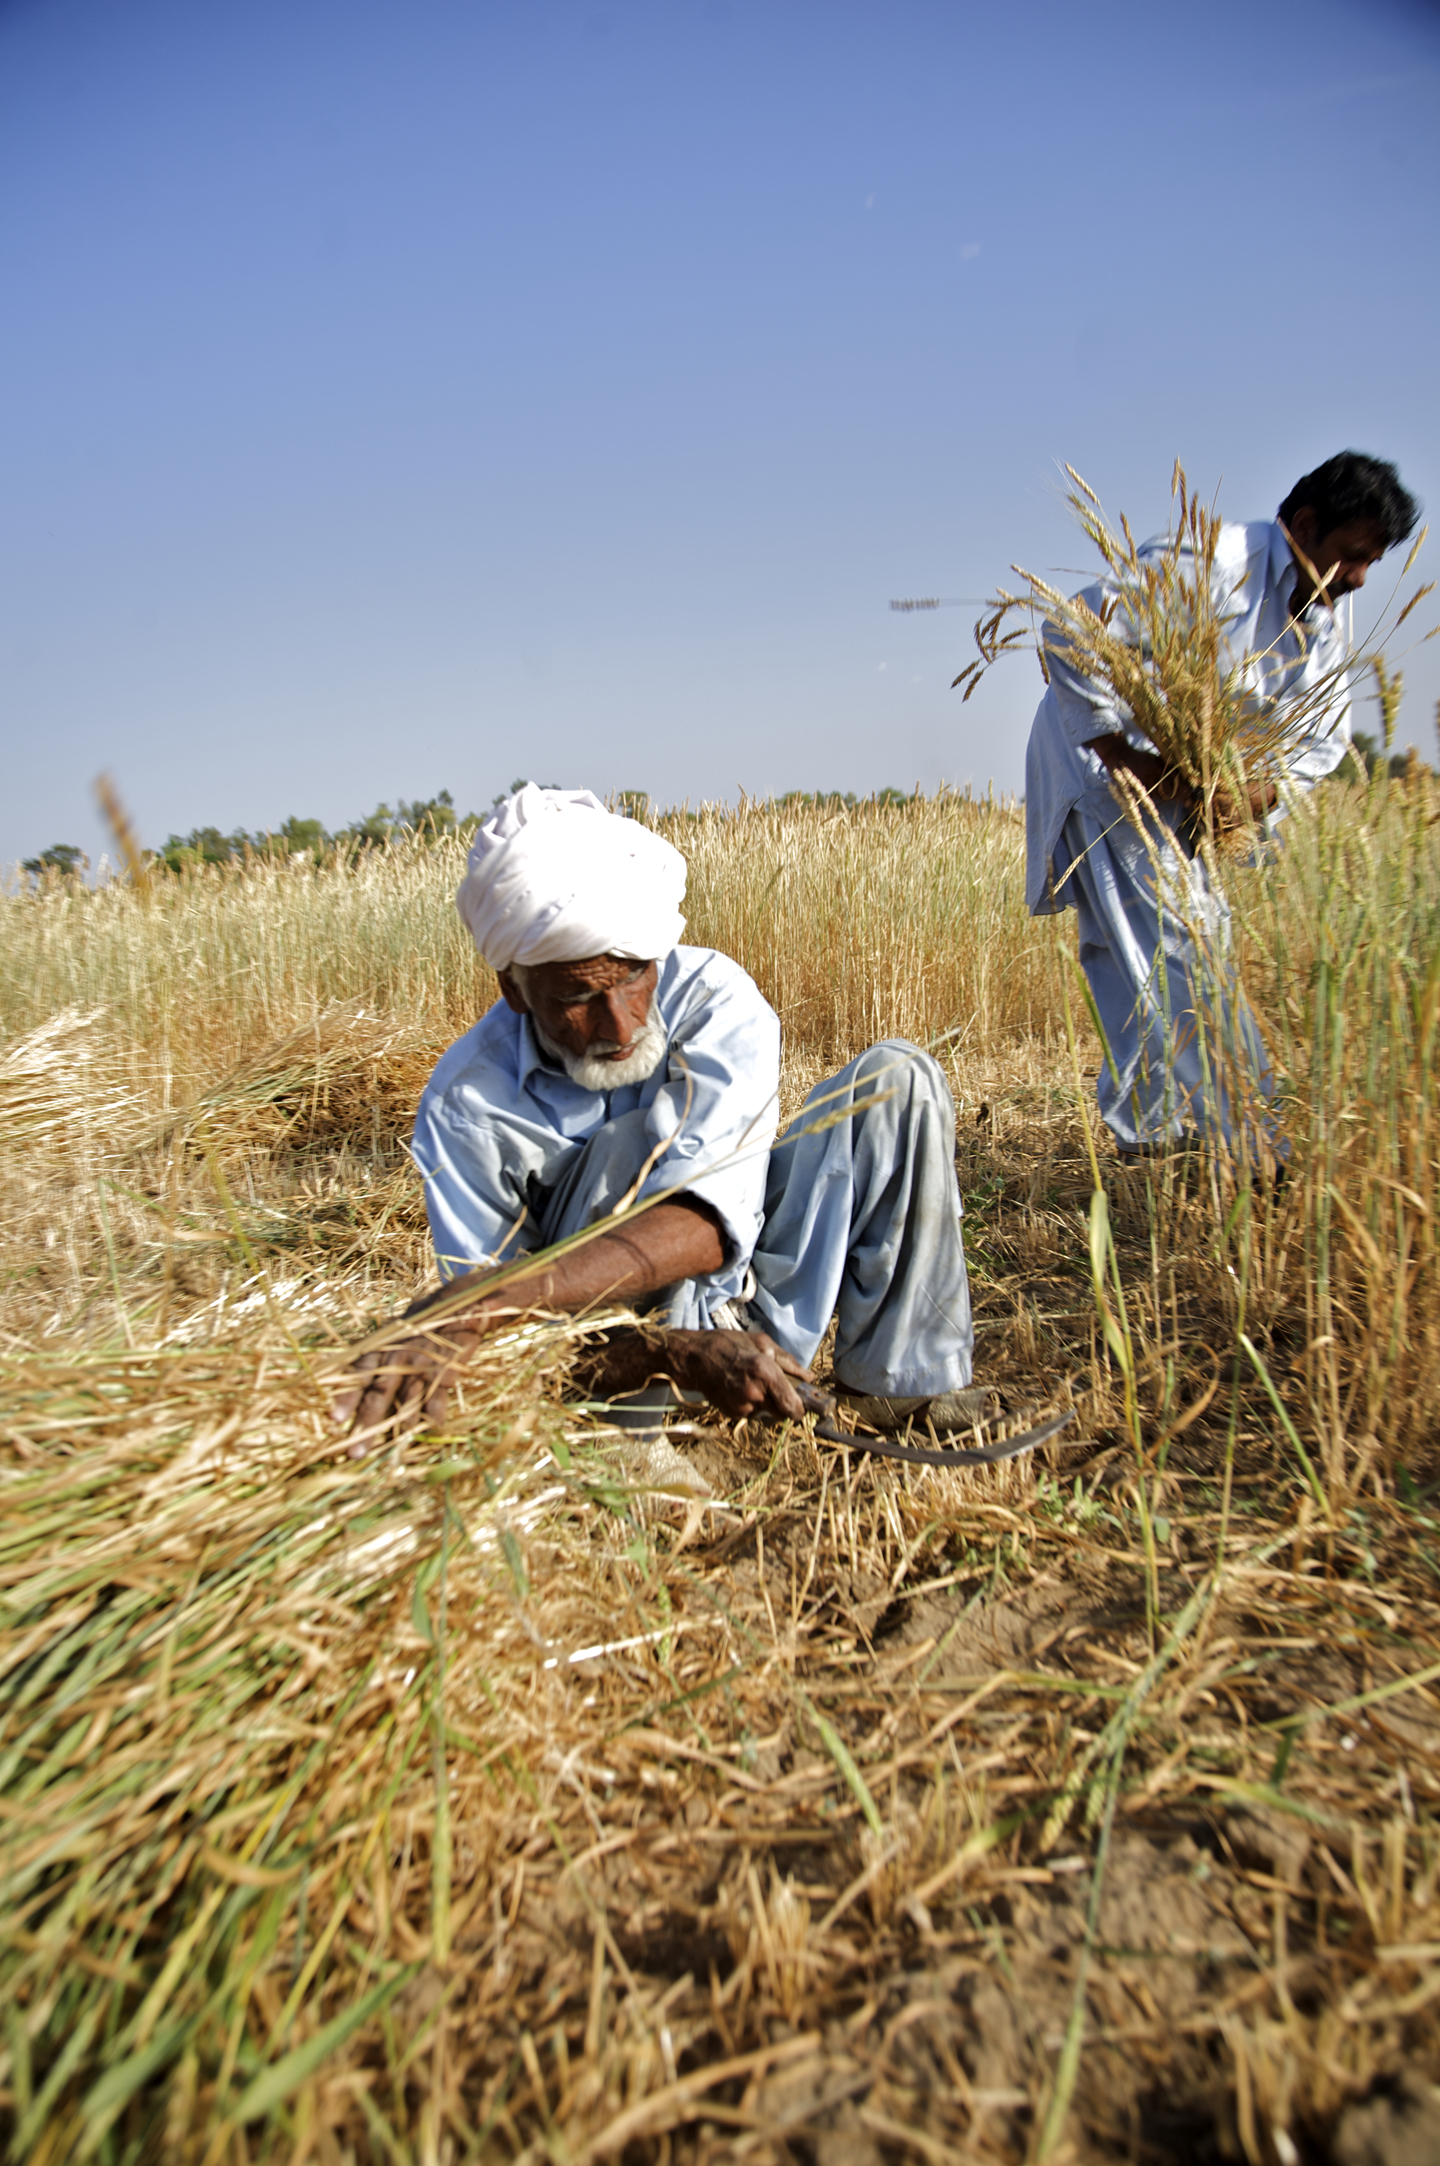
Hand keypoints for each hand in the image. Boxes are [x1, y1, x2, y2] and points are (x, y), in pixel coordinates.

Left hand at [333, 1310, 484, 1452]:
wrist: (456, 1307)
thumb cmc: (417, 1326)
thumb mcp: (390, 1336)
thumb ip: (374, 1360)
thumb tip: (349, 1384)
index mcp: (380, 1350)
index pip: (358, 1376)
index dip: (347, 1398)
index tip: (335, 1420)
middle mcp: (396, 1357)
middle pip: (379, 1394)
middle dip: (367, 1424)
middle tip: (356, 1451)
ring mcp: (421, 1363)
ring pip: (407, 1398)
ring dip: (400, 1423)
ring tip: (392, 1446)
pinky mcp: (444, 1367)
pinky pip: (437, 1392)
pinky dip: (434, 1410)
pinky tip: (432, 1425)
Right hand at [673, 1329, 813, 1421]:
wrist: (695, 1358)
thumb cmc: (729, 1345)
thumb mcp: (762, 1342)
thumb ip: (788, 1362)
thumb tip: (809, 1377)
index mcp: (765, 1372)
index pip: (791, 1405)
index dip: (799, 1409)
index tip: (800, 1406)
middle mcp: (755, 1392)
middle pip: (782, 1413)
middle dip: (782, 1404)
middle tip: (775, 1389)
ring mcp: (743, 1405)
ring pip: (766, 1412)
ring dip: (765, 1402)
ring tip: (751, 1382)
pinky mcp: (733, 1413)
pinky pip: (751, 1413)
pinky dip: (750, 1404)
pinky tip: (740, 1388)